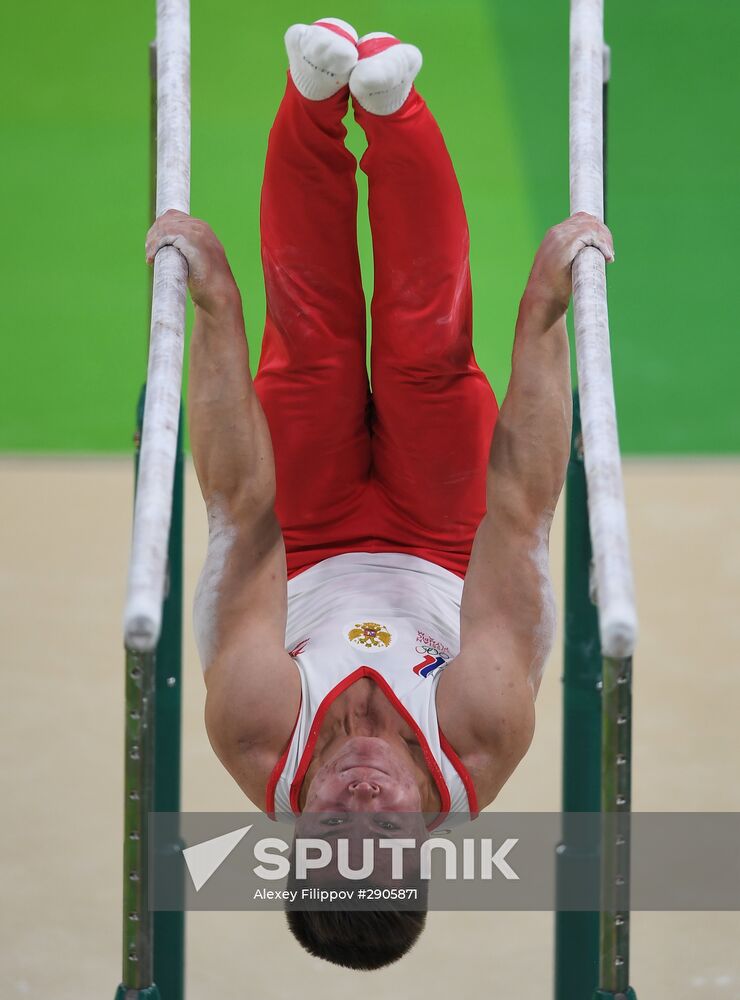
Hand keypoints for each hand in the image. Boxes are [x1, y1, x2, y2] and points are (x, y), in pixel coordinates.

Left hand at [145, 209, 239, 312]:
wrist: (220, 296)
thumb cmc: (209, 285)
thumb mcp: (199, 263)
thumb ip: (187, 253)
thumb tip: (169, 255)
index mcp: (203, 229)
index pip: (174, 217)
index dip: (160, 229)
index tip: (153, 247)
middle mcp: (201, 226)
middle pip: (167, 218)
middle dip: (154, 233)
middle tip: (149, 252)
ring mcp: (197, 232)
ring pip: (164, 225)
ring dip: (152, 240)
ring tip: (150, 256)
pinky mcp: (191, 239)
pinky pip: (166, 234)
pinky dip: (155, 245)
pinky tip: (152, 258)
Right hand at [522, 212, 614, 328]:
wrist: (542, 300)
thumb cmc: (552, 288)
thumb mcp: (561, 266)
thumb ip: (571, 255)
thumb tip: (590, 253)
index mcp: (554, 236)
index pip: (581, 219)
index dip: (595, 229)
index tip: (604, 246)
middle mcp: (556, 232)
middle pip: (588, 219)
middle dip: (603, 233)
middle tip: (609, 252)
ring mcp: (560, 238)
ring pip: (591, 226)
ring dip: (604, 239)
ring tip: (609, 255)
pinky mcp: (566, 245)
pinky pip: (590, 235)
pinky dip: (602, 244)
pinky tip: (607, 256)